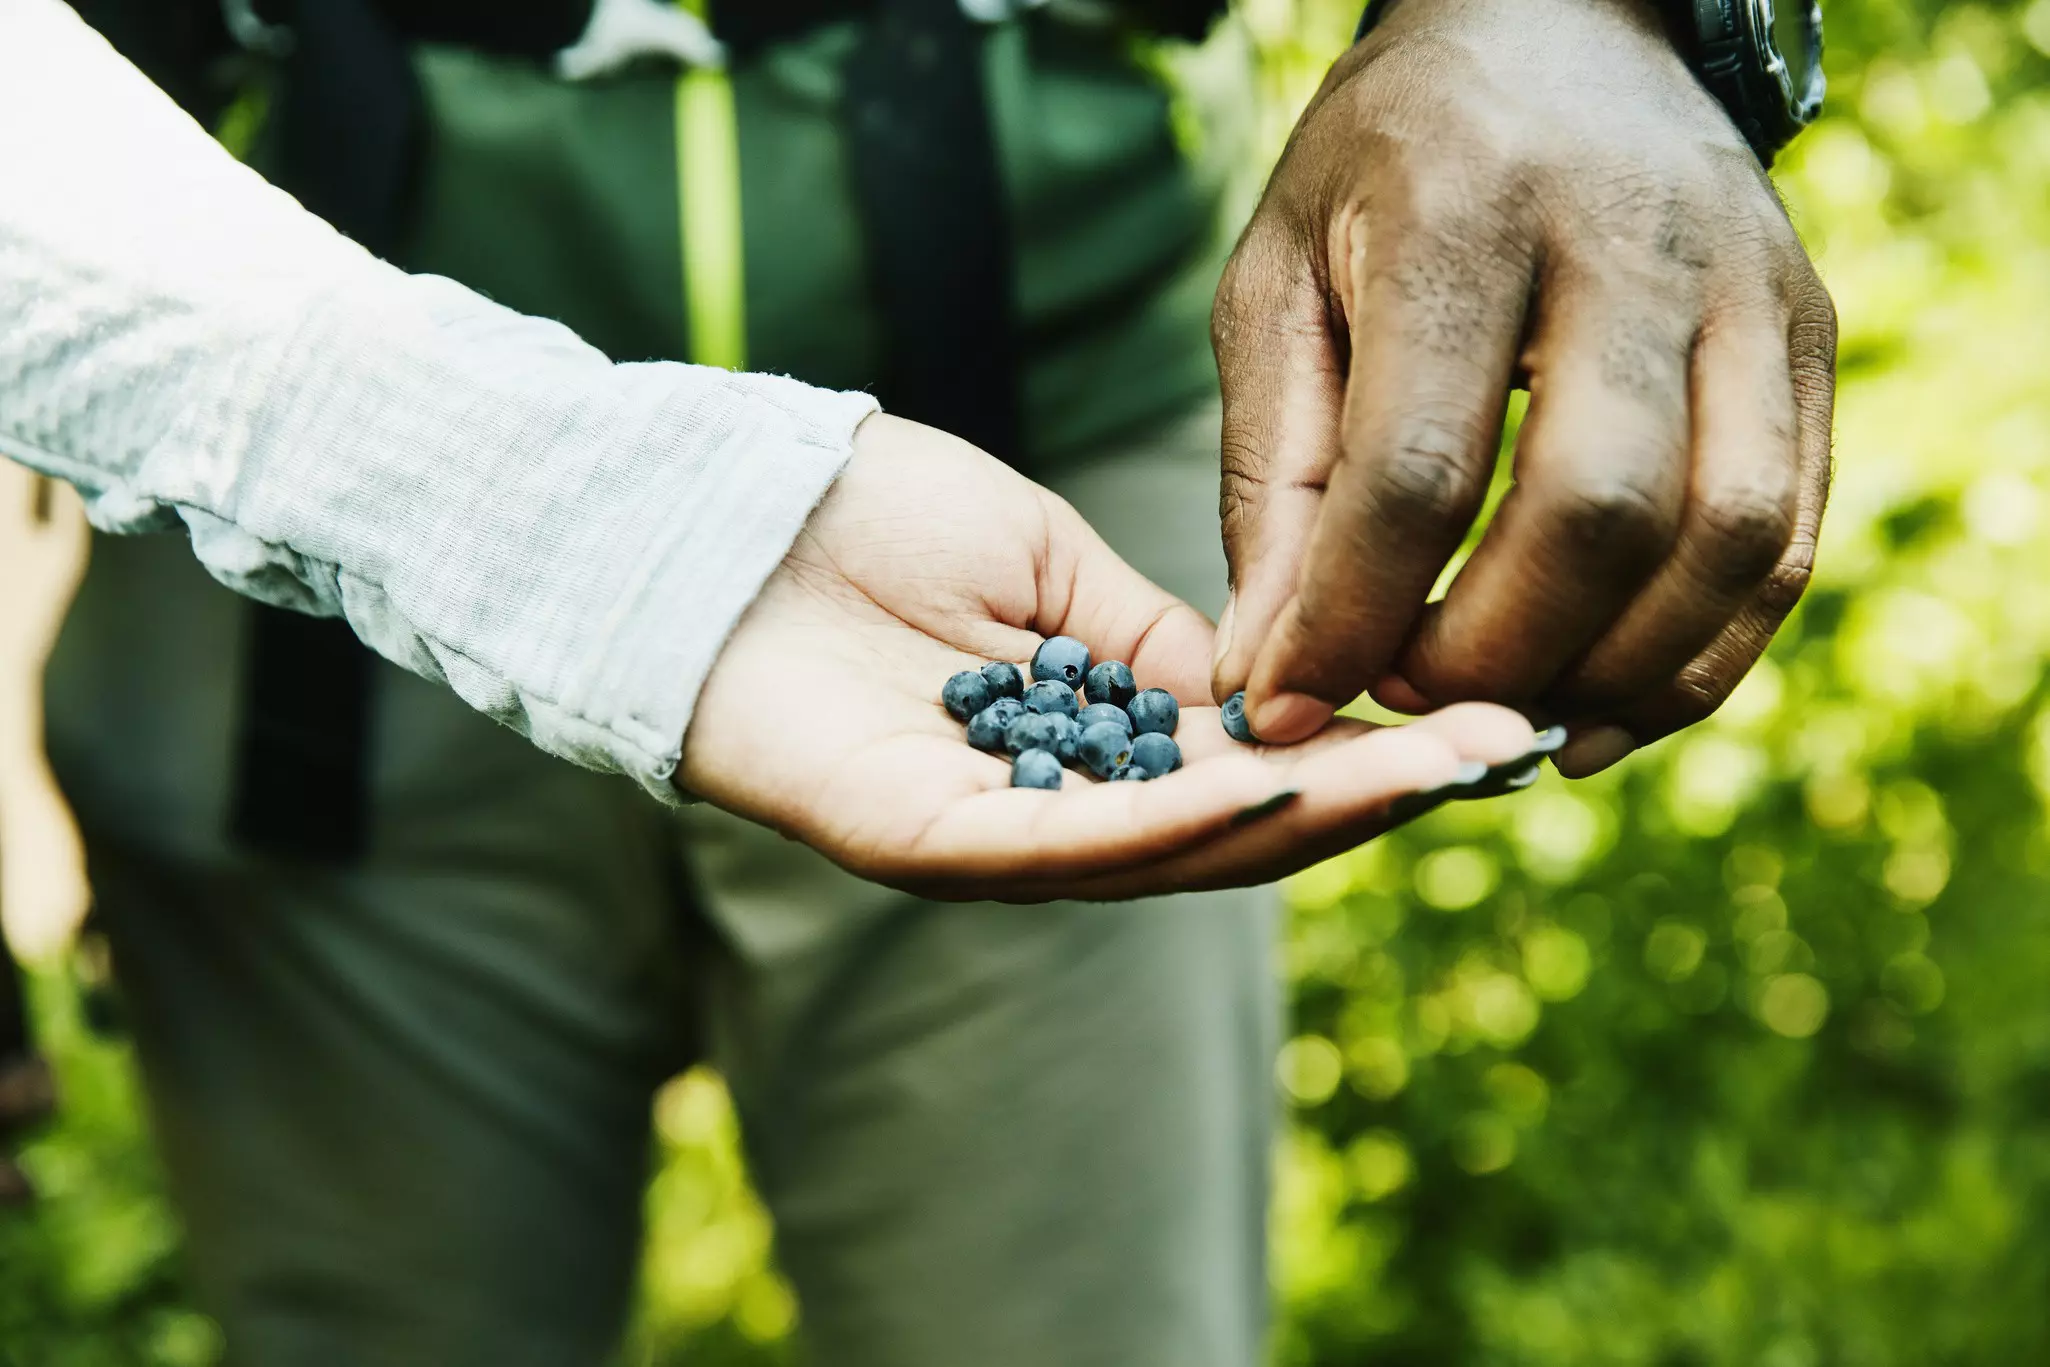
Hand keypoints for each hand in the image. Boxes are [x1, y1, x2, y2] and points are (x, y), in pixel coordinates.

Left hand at [681, 415, 1546, 902]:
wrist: (722, 510)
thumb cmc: (867, 523)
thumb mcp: (1053, 568)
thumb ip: (1156, 642)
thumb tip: (1273, 684)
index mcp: (1094, 743)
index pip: (1256, 766)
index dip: (1373, 750)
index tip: (1486, 714)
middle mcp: (1055, 809)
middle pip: (1238, 828)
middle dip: (1376, 792)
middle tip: (1500, 753)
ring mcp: (990, 836)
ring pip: (1175, 850)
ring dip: (1310, 816)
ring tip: (1429, 771)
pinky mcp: (918, 842)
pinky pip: (1068, 847)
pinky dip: (1177, 824)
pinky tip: (1279, 787)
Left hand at [1210, 0, 1836, 775]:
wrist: (1555, 29)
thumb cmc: (1388, 171)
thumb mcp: (1278, 284)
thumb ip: (1273, 481)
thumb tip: (1276, 672)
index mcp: (1464, 209)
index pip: (1421, 464)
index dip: (1352, 617)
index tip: (1293, 702)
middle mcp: (1630, 240)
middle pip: (1595, 510)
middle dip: (1490, 654)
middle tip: (1408, 700)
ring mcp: (1748, 286)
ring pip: (1724, 538)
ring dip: (1608, 675)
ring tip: (1503, 722)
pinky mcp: (1809, 336)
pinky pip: (1784, 539)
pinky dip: (1699, 656)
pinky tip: (1600, 702)